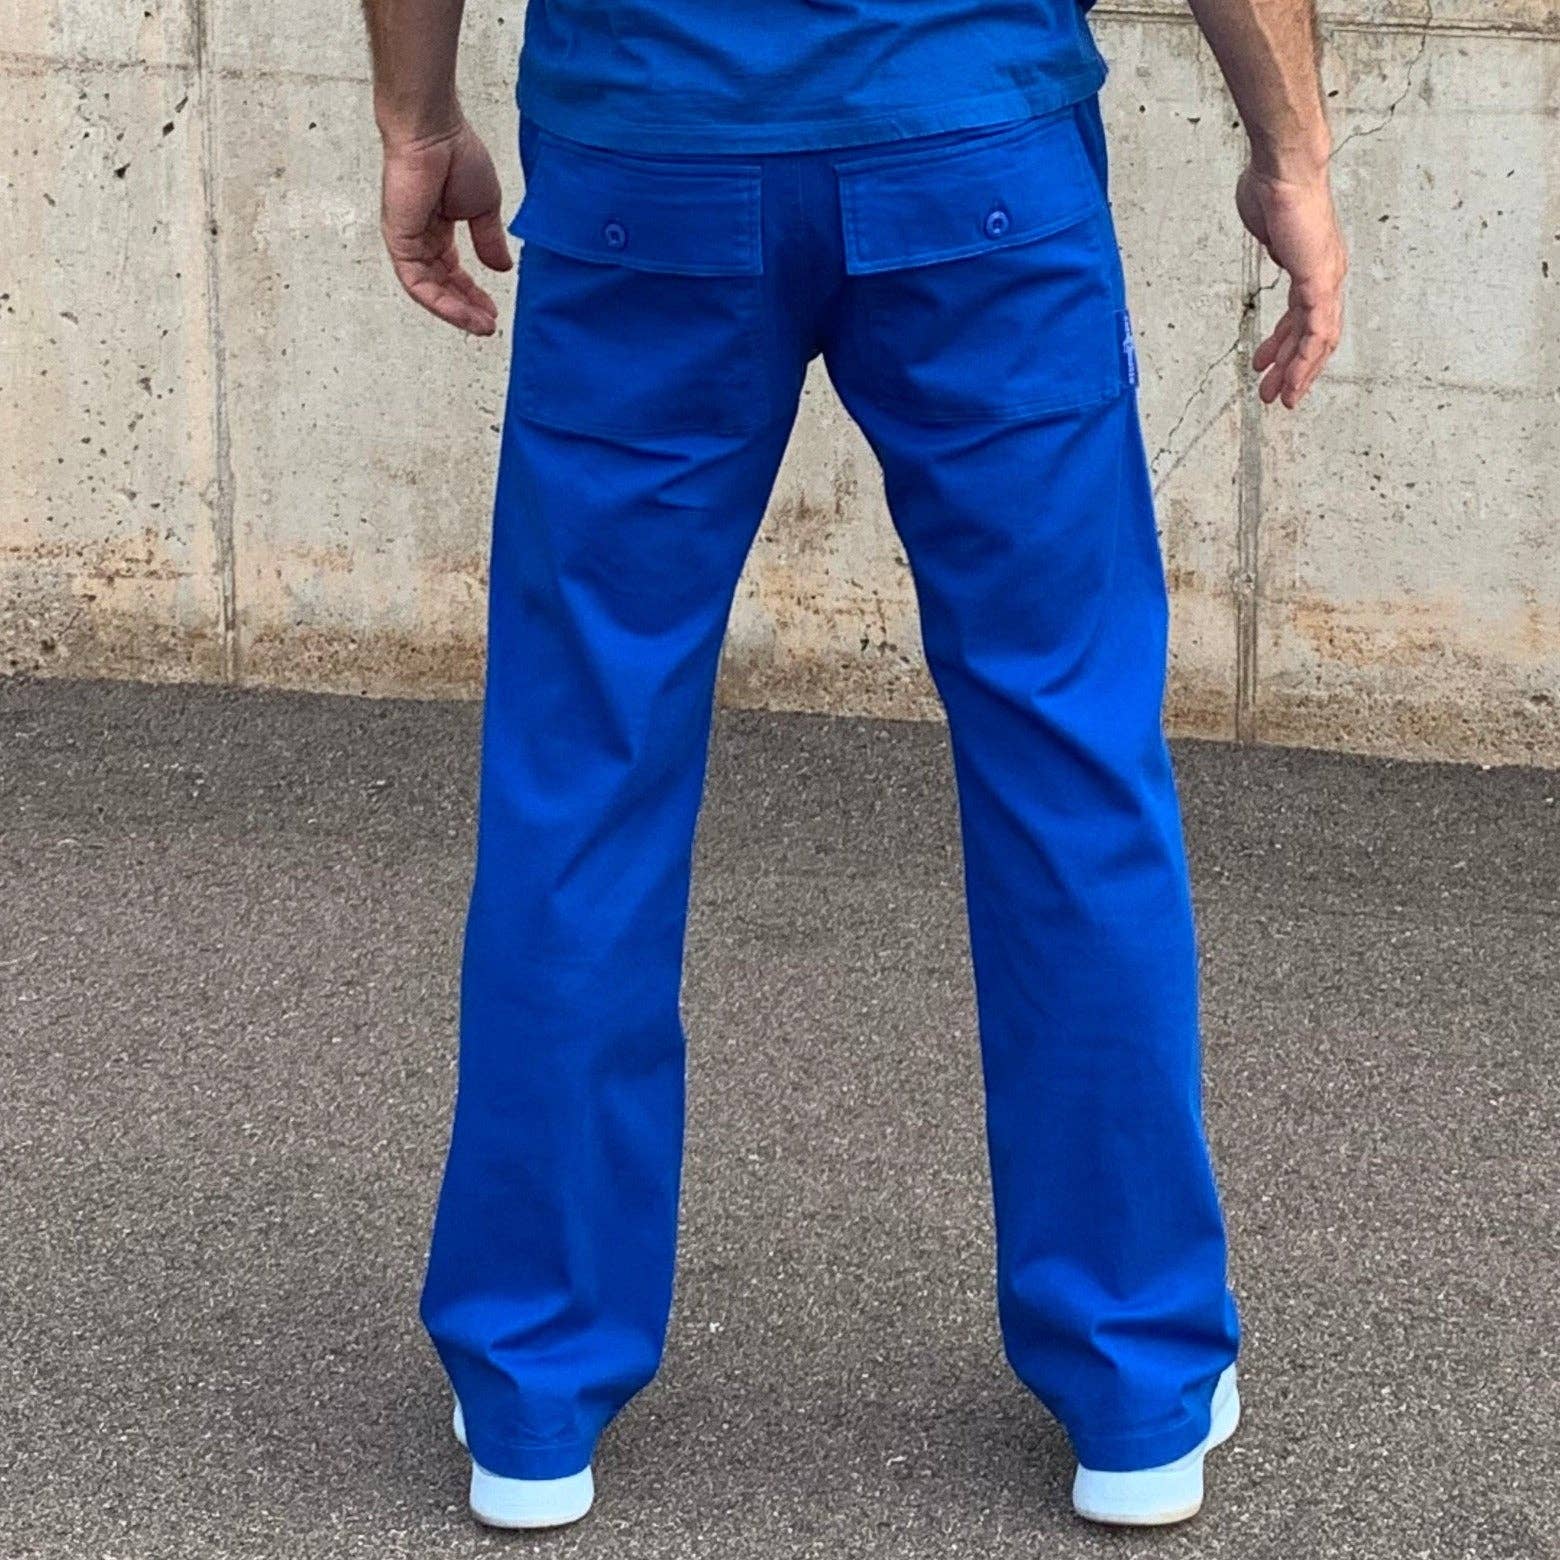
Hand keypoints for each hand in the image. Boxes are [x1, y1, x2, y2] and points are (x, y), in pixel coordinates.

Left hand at [379, 118, 511, 335]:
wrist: (435, 132)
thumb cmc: (456, 154)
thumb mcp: (483, 208)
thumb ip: (489, 241)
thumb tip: (502, 269)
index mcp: (437, 229)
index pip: (452, 272)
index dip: (473, 295)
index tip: (493, 311)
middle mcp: (419, 238)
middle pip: (441, 286)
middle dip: (466, 309)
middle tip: (488, 326)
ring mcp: (407, 241)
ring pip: (429, 291)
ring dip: (455, 312)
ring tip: (481, 325)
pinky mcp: (399, 241)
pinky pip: (417, 283)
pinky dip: (441, 301)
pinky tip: (463, 312)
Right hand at [1237, 161, 1346, 408]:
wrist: (1283, 168)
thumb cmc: (1270, 186)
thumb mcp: (1266, 225)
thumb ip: (1272, 242)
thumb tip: (1272, 245)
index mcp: (1313, 264)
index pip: (1305, 316)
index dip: (1289, 345)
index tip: (1271, 364)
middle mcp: (1326, 274)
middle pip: (1316, 334)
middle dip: (1294, 368)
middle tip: (1277, 393)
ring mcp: (1325, 279)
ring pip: (1318, 340)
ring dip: (1298, 372)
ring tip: (1280, 397)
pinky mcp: (1319, 281)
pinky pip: (1315, 332)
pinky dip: (1305, 360)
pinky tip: (1293, 379)